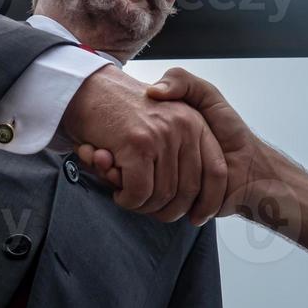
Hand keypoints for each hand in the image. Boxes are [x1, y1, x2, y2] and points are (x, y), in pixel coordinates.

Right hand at [61, 66, 227, 223]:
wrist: (89, 88)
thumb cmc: (124, 111)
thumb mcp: (168, 116)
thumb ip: (185, 147)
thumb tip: (195, 195)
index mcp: (196, 123)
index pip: (218, 173)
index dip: (209, 202)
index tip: (197, 218)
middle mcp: (185, 127)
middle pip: (188, 192)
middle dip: (166, 210)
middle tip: (146, 206)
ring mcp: (162, 135)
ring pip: (161, 196)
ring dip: (142, 205)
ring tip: (127, 194)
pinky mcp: (137, 144)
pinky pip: (139, 193)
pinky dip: (127, 200)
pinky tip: (118, 191)